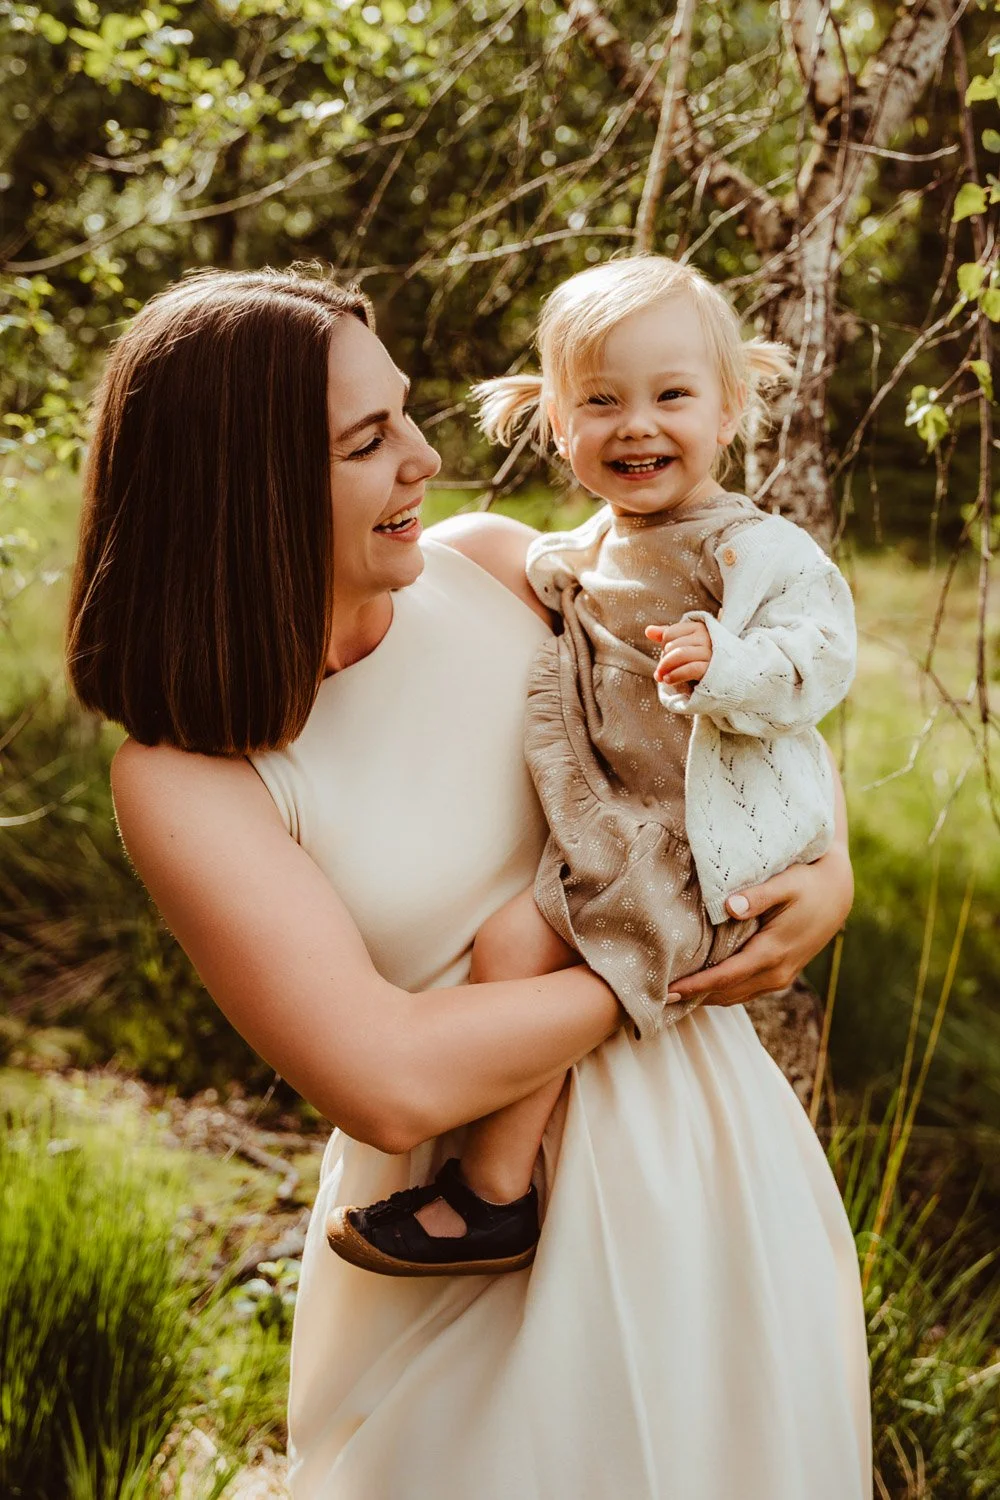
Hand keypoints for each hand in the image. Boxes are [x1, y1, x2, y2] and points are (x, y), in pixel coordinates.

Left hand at [646, 620, 712, 686]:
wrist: (723, 680)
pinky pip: (691, 669)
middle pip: (673, 645)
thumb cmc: (699, 660)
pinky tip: (668, 680)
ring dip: (666, 668)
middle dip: (663, 660)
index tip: (666, 656)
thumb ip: (667, 636)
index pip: (669, 633)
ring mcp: (711, 653)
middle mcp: (706, 638)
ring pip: (681, 655)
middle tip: (660, 671)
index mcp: (698, 628)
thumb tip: (648, 631)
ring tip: (662, 677)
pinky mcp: (712, 669)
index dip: (663, 646)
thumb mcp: (683, 646)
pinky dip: (676, 675)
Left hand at [666, 844, 853, 1008]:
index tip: (667, 991)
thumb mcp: (785, 883)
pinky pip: (745, 991)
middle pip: (727, 993)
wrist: (838, 894)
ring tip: (673, 996)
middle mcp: (776, 973)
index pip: (725, 977)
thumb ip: (757, 895)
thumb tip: (729, 906)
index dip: (695, 986)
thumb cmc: (807, 883)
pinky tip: (701, 987)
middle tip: (656, 997)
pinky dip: (722, 992)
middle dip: (693, 998)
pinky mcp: (781, 976)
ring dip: (706, 998)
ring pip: (736, 997)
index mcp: (772, 952)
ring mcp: (780, 978)